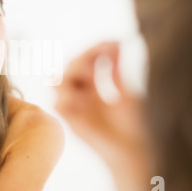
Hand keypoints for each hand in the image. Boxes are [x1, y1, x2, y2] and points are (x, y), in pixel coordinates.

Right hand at [55, 41, 148, 166]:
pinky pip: (59, 104)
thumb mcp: (126, 91)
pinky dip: (68, 95)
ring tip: (92, 72)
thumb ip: (116, 69)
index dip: (95, 49)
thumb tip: (116, 42)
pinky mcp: (71, 121)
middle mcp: (78, 94)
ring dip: (73, 73)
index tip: (114, 40)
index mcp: (90, 86)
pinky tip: (85, 93)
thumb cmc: (132, 123)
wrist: (133, 150)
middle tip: (104, 53)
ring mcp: (74, 107)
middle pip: (68, 67)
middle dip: (84, 57)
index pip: (84, 61)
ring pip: (58, 81)